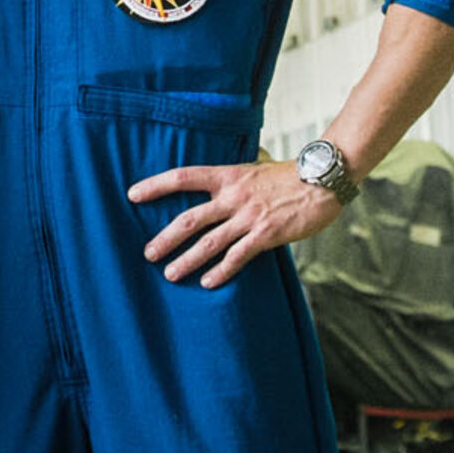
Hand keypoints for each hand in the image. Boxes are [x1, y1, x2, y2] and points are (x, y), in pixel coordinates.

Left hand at [129, 159, 342, 286]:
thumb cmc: (285, 176)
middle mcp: (233, 196)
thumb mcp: (252, 169)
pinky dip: (221, 271)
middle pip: (190, 218)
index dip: (156, 185)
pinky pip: (238, 256)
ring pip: (210, 242)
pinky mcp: (266, 234)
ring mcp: (249, 216)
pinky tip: (208, 283)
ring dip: (188, 260)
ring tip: (170, 274)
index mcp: (226, 175)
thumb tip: (212, 186)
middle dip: (166, 238)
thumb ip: (230, 180)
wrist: (320, 181)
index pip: (182, 176)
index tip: (132, 194)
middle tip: (148, 253)